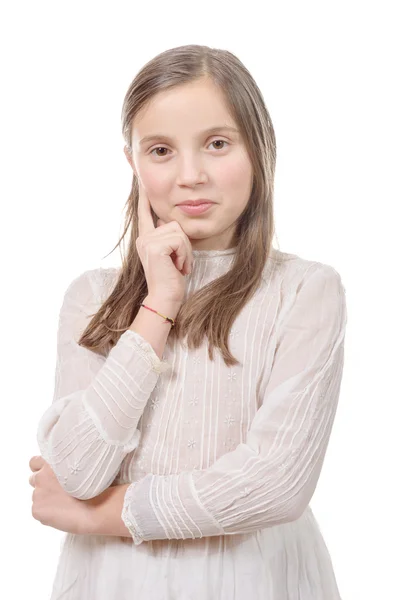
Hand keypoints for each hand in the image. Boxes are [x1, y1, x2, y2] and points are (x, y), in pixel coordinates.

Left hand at [29, 455, 92, 534]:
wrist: (95, 507)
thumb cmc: (93, 485)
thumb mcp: (80, 466)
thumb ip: (65, 465)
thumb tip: (61, 469)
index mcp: (51, 463)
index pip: (34, 462)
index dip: (41, 468)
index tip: (49, 473)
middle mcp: (40, 476)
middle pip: (34, 478)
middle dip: (42, 483)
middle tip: (57, 489)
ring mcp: (37, 494)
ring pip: (37, 495)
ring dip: (45, 497)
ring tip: (63, 503)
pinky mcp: (36, 510)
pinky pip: (39, 510)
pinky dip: (47, 512)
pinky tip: (62, 512)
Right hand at [136, 179, 192, 303]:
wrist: (166, 298)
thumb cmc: (171, 279)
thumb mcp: (170, 254)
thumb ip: (167, 237)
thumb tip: (165, 221)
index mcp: (145, 238)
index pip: (144, 213)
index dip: (144, 198)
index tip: (142, 182)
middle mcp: (143, 238)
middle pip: (174, 224)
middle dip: (184, 244)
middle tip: (180, 263)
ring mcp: (147, 241)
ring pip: (179, 232)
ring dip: (186, 251)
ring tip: (179, 266)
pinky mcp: (155, 246)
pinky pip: (180, 240)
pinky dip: (185, 255)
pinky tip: (178, 268)